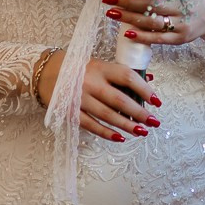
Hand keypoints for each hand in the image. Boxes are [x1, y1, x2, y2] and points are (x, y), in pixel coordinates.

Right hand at [35, 52, 160, 140]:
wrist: (47, 72)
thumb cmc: (81, 69)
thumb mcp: (101, 66)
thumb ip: (123, 74)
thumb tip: (150, 80)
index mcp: (101, 68)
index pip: (127, 77)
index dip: (144, 89)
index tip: (157, 102)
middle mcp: (90, 83)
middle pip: (119, 99)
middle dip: (139, 112)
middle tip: (154, 122)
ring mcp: (79, 98)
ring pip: (107, 115)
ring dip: (126, 125)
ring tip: (142, 132)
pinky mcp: (70, 112)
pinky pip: (91, 125)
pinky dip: (106, 133)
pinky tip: (120, 138)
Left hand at [103, 0, 204, 46]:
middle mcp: (181, 8)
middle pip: (150, 5)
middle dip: (127, 2)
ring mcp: (181, 24)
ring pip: (152, 22)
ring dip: (130, 18)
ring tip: (112, 13)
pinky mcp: (180, 38)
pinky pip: (159, 39)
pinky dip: (143, 37)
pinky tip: (128, 33)